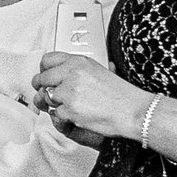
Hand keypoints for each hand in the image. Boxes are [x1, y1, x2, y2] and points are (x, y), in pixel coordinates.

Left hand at [33, 53, 149, 142]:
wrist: (134, 111)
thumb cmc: (122, 95)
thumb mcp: (100, 71)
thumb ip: (77, 70)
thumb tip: (58, 72)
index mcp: (79, 61)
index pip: (47, 60)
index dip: (43, 70)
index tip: (44, 75)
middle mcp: (72, 73)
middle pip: (41, 79)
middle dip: (43, 88)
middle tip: (51, 94)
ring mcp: (69, 92)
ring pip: (47, 97)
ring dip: (56, 104)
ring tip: (73, 105)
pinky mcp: (69, 109)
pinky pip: (56, 114)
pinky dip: (65, 117)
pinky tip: (79, 114)